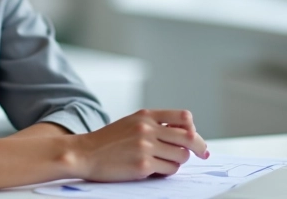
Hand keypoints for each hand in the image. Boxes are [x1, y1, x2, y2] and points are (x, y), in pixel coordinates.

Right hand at [68, 109, 208, 181]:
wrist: (85, 153)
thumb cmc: (108, 141)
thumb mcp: (131, 123)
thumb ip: (155, 124)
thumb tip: (185, 133)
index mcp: (145, 116)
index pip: (183, 117)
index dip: (193, 128)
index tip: (196, 138)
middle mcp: (147, 129)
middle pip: (188, 137)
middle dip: (198, 147)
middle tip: (202, 153)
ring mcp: (146, 147)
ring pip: (181, 156)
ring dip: (177, 161)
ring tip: (165, 162)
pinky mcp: (143, 165)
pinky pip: (169, 170)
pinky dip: (167, 171)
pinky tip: (155, 169)